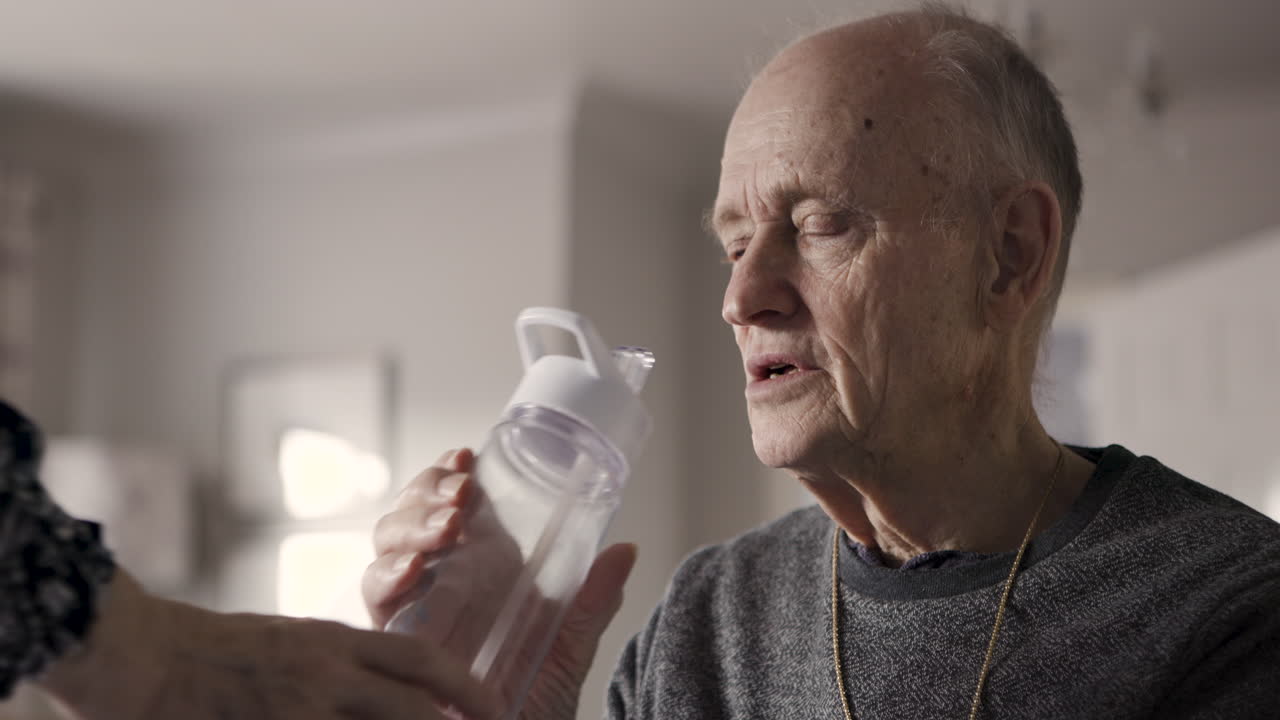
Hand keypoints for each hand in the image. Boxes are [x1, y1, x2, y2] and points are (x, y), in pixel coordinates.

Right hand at [37, 570, 498, 719]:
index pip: (417, 658)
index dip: (464, 682)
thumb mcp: (285, 643)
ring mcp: (296, 708)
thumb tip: (372, 690)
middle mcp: (323, 673)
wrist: (136, 653)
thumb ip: (332, 666)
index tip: (494, 704)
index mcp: (330, 643)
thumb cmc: (207, 649)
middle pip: (410, 699)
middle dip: (457, 715)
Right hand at [363, 449, 636, 719]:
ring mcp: (412, 607)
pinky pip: (375, 597)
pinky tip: (415, 569)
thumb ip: (590, 603)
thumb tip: (626, 550)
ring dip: (413, 523)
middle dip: (428, 491)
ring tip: (448, 526)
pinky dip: (388, 575)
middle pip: (411, 514)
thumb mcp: (567, 650)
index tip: (467, 457)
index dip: (448, 475)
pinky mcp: (393, 639)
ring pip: (387, 543)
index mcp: (477, 569)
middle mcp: (438, 581)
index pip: (448, 504)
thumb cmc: (533, 705)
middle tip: (461, 493)